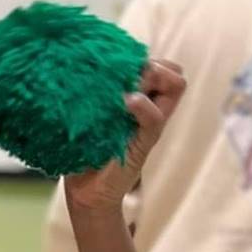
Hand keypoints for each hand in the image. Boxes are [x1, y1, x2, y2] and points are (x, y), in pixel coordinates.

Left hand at [64, 59, 185, 214]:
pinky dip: (142, 105)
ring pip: (175, 85)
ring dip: (153, 76)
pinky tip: (125, 102)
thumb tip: (76, 63)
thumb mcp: (88, 117)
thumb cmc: (82, 152)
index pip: (159, 66)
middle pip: (172, 71)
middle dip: (152, 64)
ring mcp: (151, 125)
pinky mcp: (145, 143)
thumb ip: (92, 95)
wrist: (85, 193)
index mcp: (138, 100)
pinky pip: (155, 117)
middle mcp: (150, 109)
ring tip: (127, 86)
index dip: (143, 58)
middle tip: (126, 74)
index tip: (117, 64)